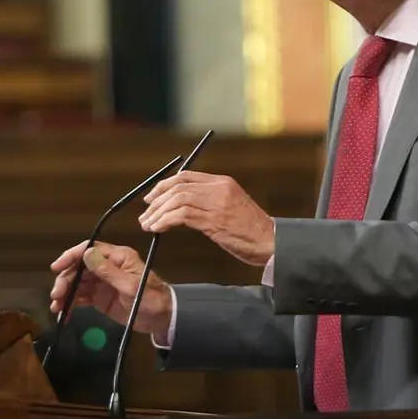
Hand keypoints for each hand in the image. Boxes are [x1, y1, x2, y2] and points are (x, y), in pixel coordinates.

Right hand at [49, 240, 172, 340]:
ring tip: (57, 308)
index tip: (57, 267)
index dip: (71, 256)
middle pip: (79, 268)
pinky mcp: (99, 297)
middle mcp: (107, 267)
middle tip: (56, 296)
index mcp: (117, 257)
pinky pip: (81, 297)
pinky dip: (70, 304)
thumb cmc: (151, 299)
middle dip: (65, 280)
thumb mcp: (131, 286)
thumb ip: (108, 272)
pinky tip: (64, 314)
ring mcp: (102, 282)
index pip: (89, 250)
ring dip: (65, 293)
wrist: (162, 319)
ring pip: (77, 283)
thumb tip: (87, 254)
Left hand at [139, 170, 274, 265]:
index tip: (151, 198)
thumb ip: (210, 201)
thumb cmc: (251, 230)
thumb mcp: (231, 207)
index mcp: (223, 182)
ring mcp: (217, 203)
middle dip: (156, 199)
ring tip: (147, 224)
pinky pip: (182, 215)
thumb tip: (181, 206)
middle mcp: (219, 189)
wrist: (272, 242)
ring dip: (157, 212)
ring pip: (177, 199)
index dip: (164, 185)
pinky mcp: (215, 220)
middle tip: (145, 214)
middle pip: (178, 186)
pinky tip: (158, 228)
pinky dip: (165, 221)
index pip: (185, 176)